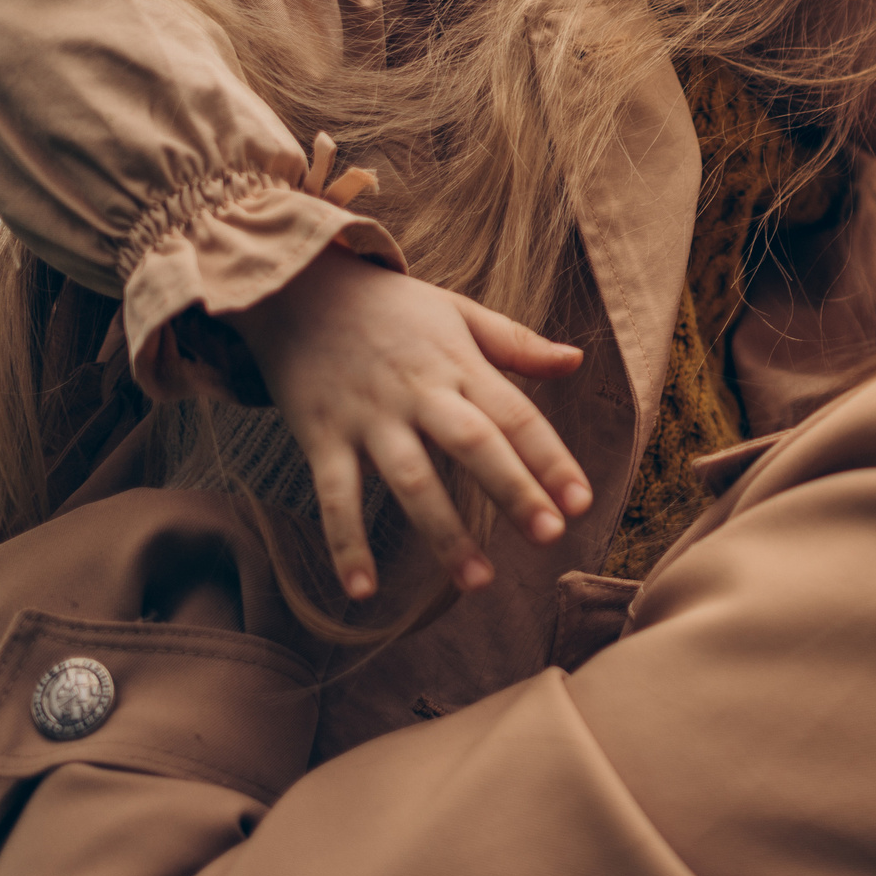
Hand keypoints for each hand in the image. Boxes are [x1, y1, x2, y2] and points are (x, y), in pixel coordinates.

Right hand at [219, 246, 590, 599]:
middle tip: (550, 537)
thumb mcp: (458, 311)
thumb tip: (576, 361)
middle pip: (474, 445)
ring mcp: (368, 418)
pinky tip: (364, 590)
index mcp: (459, 364)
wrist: (293, 285)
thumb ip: (517, 343)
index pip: (515, 415)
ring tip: (477, 581)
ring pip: (411, 480)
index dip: (551, 458)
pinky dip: (346, 543)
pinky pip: (334, 496)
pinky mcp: (320, 436)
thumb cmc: (389, 306)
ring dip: (444, 533)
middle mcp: (418, 393)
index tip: (582, 502)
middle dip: (513, 491)